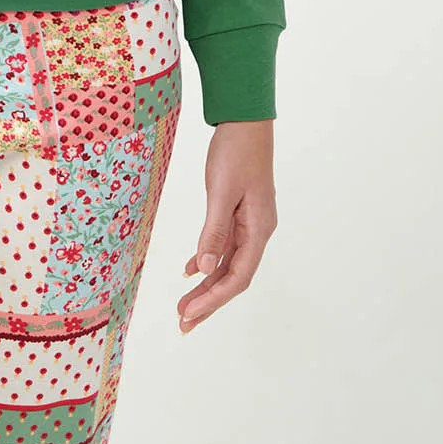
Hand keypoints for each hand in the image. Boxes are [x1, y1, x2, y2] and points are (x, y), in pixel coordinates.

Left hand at [177, 118, 276, 330]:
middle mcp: (257, 231)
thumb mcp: (221, 191)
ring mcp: (249, 223)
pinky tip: (191, 271)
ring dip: (207, 286)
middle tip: (183, 324)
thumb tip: (207, 269)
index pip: (238, 276)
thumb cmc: (236, 151)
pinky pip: (224, 245)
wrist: (244, 120)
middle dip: (209, 302)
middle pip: (234, 277)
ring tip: (184, 306)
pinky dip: (208, 260)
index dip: (214, 299)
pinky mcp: (238, 212)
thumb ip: (215, 231)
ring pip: (227, 264)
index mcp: (259, 228)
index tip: (189, 315)